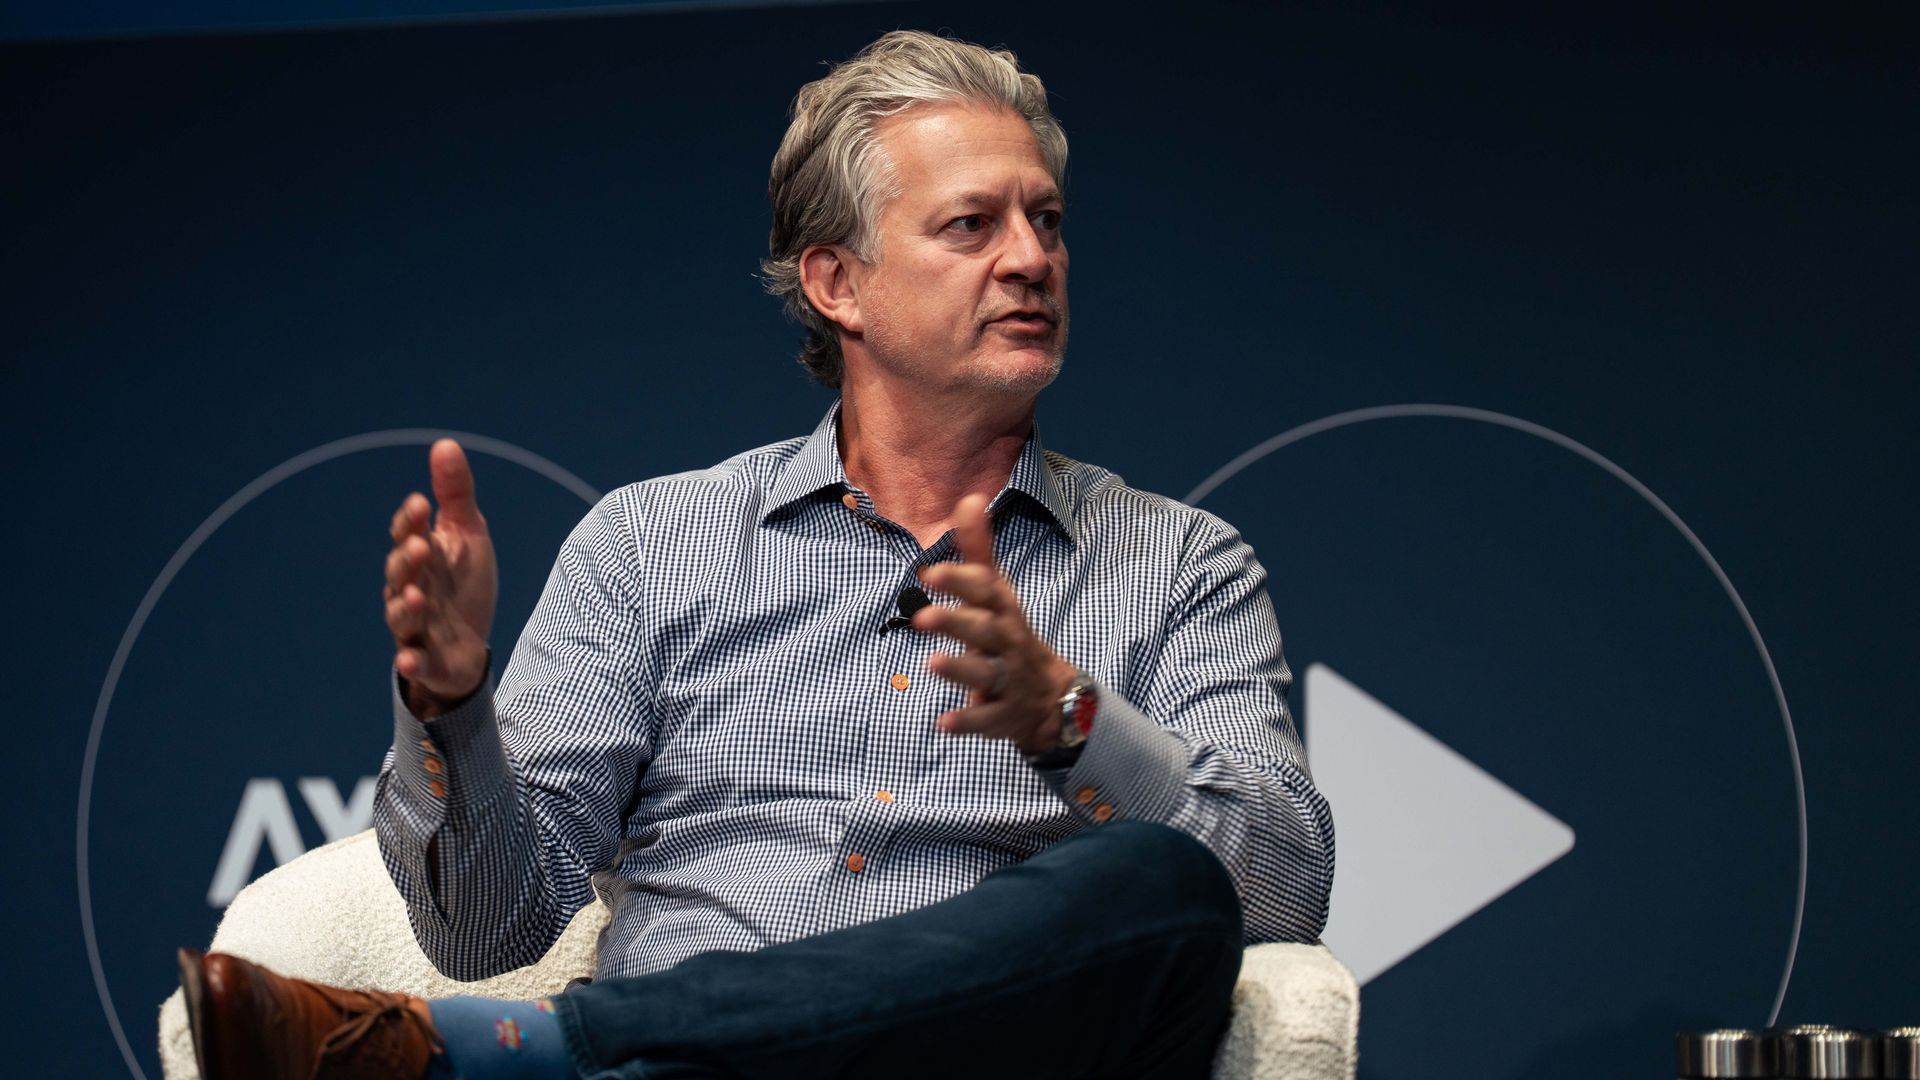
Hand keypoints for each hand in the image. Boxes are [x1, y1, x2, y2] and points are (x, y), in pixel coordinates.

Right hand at [383, 439, 497, 716]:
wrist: (470, 645)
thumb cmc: (463, 586)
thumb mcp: (467, 536)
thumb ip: (456, 494)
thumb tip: (445, 444)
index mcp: (420, 557)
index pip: (407, 534)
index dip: (411, 521)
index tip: (422, 504)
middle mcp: (409, 589)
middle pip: (400, 573)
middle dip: (407, 560)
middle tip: (420, 546)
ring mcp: (415, 627)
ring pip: (401, 616)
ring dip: (406, 607)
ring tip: (417, 597)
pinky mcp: (426, 660)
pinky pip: (413, 662)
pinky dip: (410, 661)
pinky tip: (408, 660)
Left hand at [914, 493, 1076, 754]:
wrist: (1050, 693)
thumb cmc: (1008, 632)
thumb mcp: (996, 592)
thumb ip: (979, 550)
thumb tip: (969, 498)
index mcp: (1003, 610)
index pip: (986, 591)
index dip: (961, 582)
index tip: (929, 573)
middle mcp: (1008, 642)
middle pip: (985, 630)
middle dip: (956, 623)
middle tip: (921, 617)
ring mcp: (1009, 679)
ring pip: (987, 672)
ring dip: (960, 669)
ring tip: (930, 665)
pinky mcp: (1004, 714)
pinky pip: (987, 718)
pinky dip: (967, 722)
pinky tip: (943, 724)